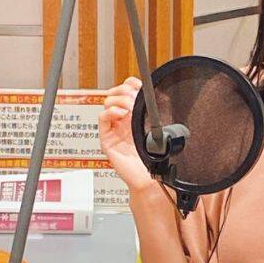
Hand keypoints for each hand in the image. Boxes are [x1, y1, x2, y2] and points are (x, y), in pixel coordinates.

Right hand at [99, 77, 154, 192]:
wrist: (149, 178)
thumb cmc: (154, 157)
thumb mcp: (158, 130)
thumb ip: (156, 115)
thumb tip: (161, 97)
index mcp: (134, 115)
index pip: (126, 91)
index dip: (130, 84)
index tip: (138, 84)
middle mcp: (122, 120)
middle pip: (114, 94)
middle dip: (123, 90)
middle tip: (133, 95)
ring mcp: (113, 129)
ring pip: (107, 103)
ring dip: (119, 100)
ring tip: (129, 106)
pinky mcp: (107, 139)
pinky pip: (102, 119)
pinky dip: (111, 111)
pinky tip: (122, 113)